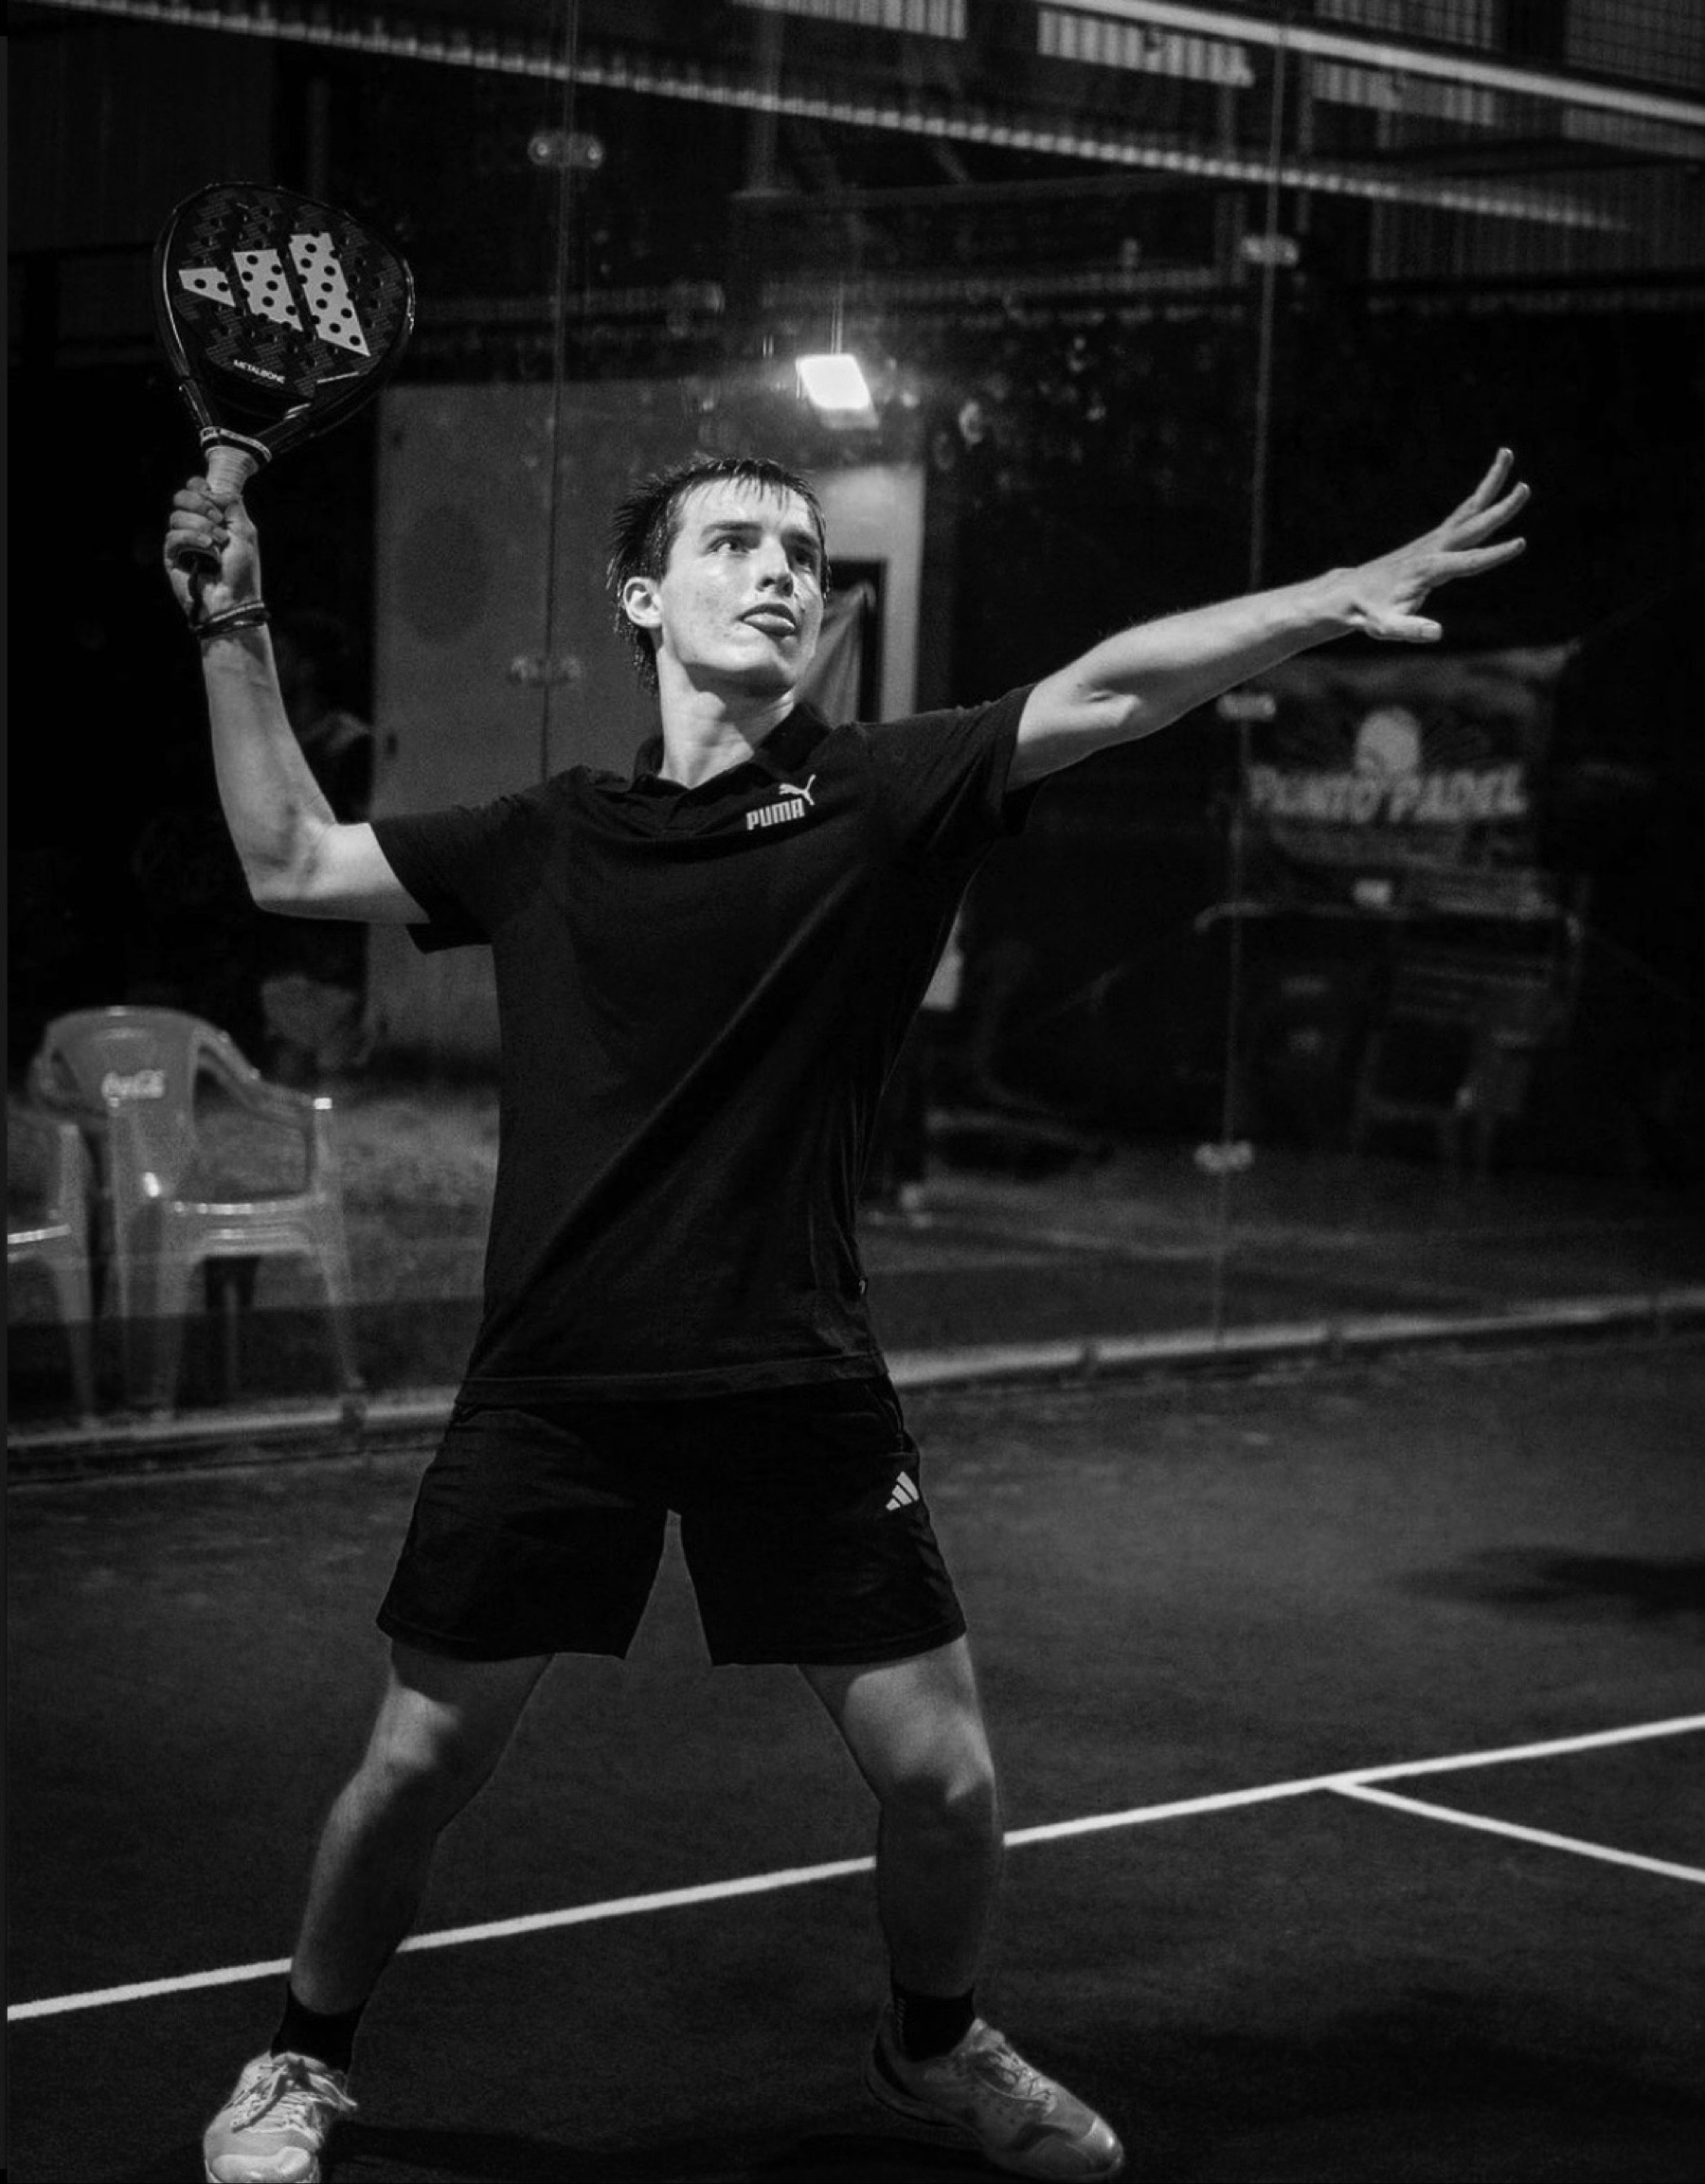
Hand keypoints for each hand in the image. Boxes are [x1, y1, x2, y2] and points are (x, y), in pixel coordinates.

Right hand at [163, 475, 262, 625]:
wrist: (234, 600)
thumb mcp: (245, 531)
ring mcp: (182, 542)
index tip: (211, 495)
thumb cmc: (242, 571)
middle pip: (181, 497)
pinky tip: (208, 552)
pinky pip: (173, 536)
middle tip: (218, 521)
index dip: (199, 487)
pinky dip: (193, 541)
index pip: (194, 489)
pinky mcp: (172, 557)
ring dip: (201, 527)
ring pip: (176, 516)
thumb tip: (211, 489)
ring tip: (218, 545)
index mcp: (212, 518)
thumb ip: (232, 504)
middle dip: (201, 505)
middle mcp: (195, 526)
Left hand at [1343, 448, 1527, 643]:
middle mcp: (1433, 548)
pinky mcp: (1431, 541)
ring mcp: (1432, 540)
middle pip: (1473, 523)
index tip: (1520, 543)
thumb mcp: (1386, 628)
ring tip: (1507, 453)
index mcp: (1429, 568)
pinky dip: (1479, 499)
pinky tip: (1491, 488)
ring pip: (1468, 508)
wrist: (1348, 594)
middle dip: (1500, 507)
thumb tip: (1436, 633)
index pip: (1468, 561)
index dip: (1495, 555)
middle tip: (1526, 487)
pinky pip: (1462, 515)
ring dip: (1490, 482)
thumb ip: (1411, 629)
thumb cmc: (1370, 613)